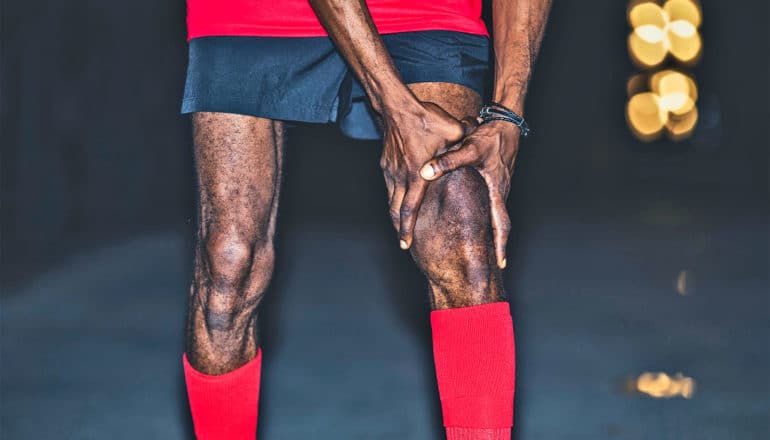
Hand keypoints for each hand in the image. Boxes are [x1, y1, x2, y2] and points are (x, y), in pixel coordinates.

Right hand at [379, 100, 465, 248]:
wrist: (398, 106)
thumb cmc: (426, 118)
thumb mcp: (452, 132)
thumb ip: (464, 147)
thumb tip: (480, 150)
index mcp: (417, 174)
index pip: (410, 208)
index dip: (407, 228)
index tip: (406, 244)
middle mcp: (401, 175)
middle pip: (396, 209)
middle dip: (399, 228)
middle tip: (403, 242)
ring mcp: (391, 170)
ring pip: (390, 199)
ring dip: (395, 214)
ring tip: (399, 227)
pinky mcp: (386, 163)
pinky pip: (389, 185)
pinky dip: (392, 197)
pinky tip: (396, 201)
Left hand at [419, 120, 520, 267]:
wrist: (505, 123)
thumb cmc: (491, 136)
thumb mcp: (469, 148)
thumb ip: (447, 161)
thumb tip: (425, 172)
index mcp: (496, 190)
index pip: (502, 224)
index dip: (501, 245)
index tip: (500, 264)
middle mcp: (499, 193)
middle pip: (501, 225)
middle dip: (498, 245)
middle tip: (495, 266)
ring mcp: (498, 189)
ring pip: (496, 215)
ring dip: (493, 233)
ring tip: (486, 251)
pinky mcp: (494, 182)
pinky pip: (492, 205)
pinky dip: (487, 218)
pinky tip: (479, 223)